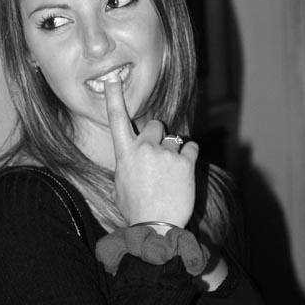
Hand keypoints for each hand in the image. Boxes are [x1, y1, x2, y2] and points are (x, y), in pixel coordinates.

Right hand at [104, 78, 198, 227]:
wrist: (156, 226)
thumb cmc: (135, 209)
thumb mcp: (119, 186)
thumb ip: (126, 166)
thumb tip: (131, 162)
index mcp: (125, 153)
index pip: (116, 118)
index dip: (114, 96)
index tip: (113, 79)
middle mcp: (145, 148)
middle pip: (155, 125)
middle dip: (158, 136)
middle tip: (158, 156)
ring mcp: (166, 153)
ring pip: (174, 139)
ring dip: (173, 152)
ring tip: (171, 174)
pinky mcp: (185, 161)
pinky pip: (191, 146)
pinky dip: (189, 155)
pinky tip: (183, 170)